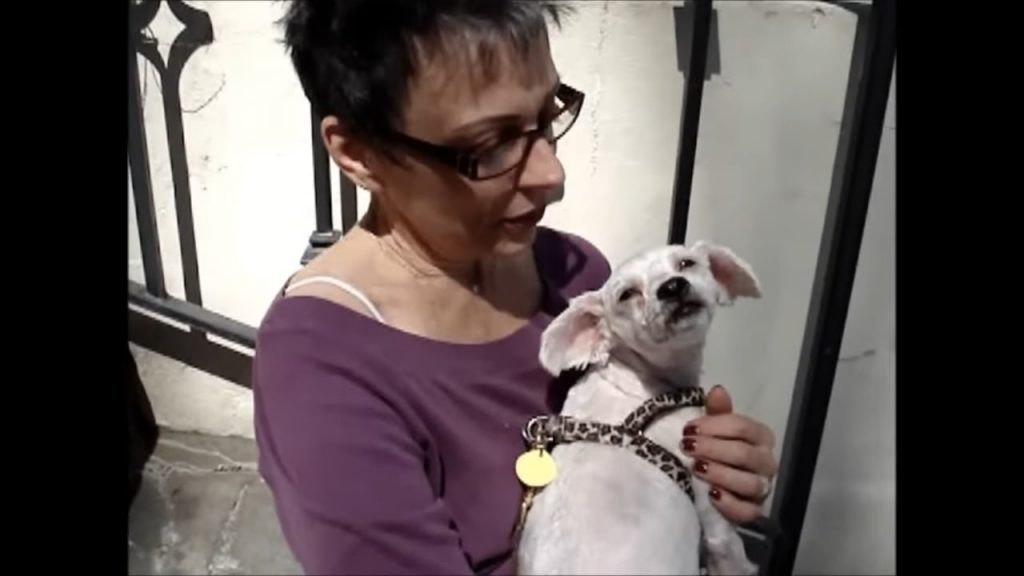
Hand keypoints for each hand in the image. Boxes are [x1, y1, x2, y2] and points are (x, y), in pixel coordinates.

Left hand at [681, 385, 777, 523]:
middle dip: (713, 448)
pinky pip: (748, 511)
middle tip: (686, 447)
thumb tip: (717, 390)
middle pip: (745, 454)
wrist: (713, 482)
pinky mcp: (753, 511)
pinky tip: (712, 495)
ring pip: (749, 483)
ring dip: (721, 474)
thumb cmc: (716, 448)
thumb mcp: (714, 428)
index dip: (715, 426)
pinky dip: (730, 504)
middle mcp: (766, 462)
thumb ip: (717, 411)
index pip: (744, 427)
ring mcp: (762, 488)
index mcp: (761, 437)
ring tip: (696, 468)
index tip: (688, 429)